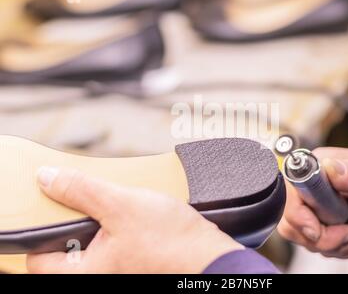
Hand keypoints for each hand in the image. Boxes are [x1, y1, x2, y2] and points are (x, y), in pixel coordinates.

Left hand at [27, 167, 242, 273]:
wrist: (207, 250)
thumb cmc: (169, 238)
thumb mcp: (120, 205)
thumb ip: (80, 191)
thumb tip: (47, 178)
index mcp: (87, 271)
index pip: (39, 260)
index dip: (39, 231)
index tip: (48, 206)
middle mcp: (99, 271)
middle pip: (64, 243)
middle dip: (72, 215)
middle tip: (84, 195)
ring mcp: (115, 264)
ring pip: (89, 237)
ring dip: (94, 213)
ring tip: (110, 198)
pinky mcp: (130, 254)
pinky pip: (109, 235)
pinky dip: (111, 218)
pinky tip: (126, 205)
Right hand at [278, 147, 347, 258]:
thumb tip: (330, 167)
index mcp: (318, 167)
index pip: (289, 196)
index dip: (301, 217)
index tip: (321, 229)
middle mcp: (311, 186)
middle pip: (291, 222)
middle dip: (323, 236)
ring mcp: (313, 206)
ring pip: (305, 238)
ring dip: (336, 243)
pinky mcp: (319, 222)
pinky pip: (316, 245)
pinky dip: (338, 246)